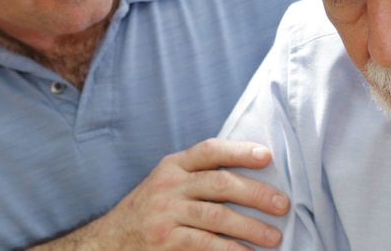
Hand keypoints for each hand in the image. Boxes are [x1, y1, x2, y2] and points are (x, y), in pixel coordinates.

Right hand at [33, 139, 287, 249]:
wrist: (107, 243)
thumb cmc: (149, 212)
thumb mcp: (167, 184)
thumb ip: (198, 176)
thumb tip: (253, 177)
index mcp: (173, 166)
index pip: (210, 150)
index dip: (239, 150)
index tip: (267, 155)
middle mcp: (168, 186)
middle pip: (220, 184)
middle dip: (256, 194)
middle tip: (282, 204)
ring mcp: (165, 215)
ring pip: (217, 217)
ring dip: (250, 228)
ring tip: (274, 237)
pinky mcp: (165, 243)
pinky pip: (205, 245)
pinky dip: (230, 250)